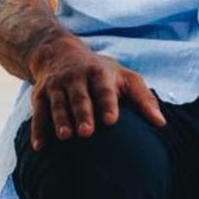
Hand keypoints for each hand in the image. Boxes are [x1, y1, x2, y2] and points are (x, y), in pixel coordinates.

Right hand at [27, 34, 163, 150]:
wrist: (57, 52)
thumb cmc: (100, 72)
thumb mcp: (124, 77)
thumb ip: (143, 98)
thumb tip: (161, 124)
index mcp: (98, 74)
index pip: (104, 90)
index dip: (107, 104)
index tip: (111, 120)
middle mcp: (75, 79)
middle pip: (79, 98)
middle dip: (82, 113)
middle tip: (87, 132)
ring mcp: (56, 87)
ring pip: (57, 104)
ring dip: (60, 120)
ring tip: (65, 136)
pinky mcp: (39, 95)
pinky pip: (38, 113)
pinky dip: (37, 129)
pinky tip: (39, 146)